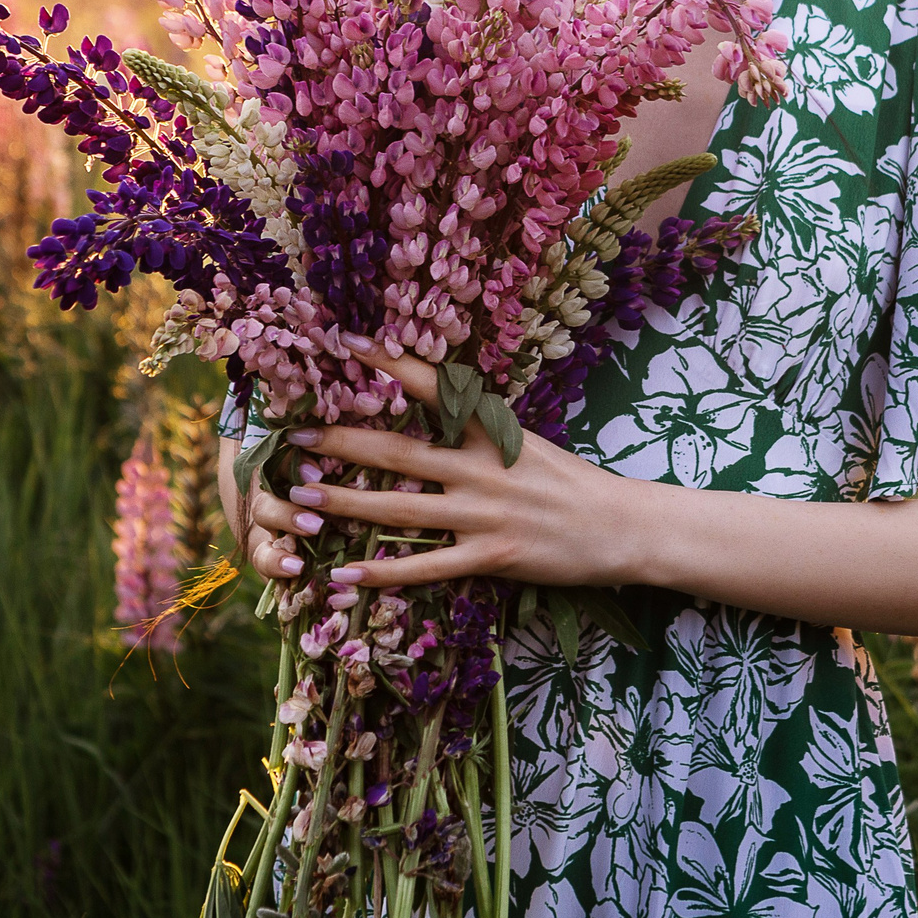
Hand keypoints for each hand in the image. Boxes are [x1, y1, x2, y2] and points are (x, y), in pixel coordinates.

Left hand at [239, 342, 642, 590]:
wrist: (622, 526)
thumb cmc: (569, 482)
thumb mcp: (525, 441)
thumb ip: (479, 429)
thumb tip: (432, 405)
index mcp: (492, 431)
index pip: (434, 386)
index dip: (388, 364)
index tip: (345, 343)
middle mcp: (482, 467)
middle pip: (398, 452)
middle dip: (342, 443)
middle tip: (295, 437)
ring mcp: (485, 514)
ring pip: (400, 509)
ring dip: (345, 504)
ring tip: (300, 498)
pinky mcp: (492, 555)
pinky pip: (426, 567)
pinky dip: (381, 572)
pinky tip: (343, 574)